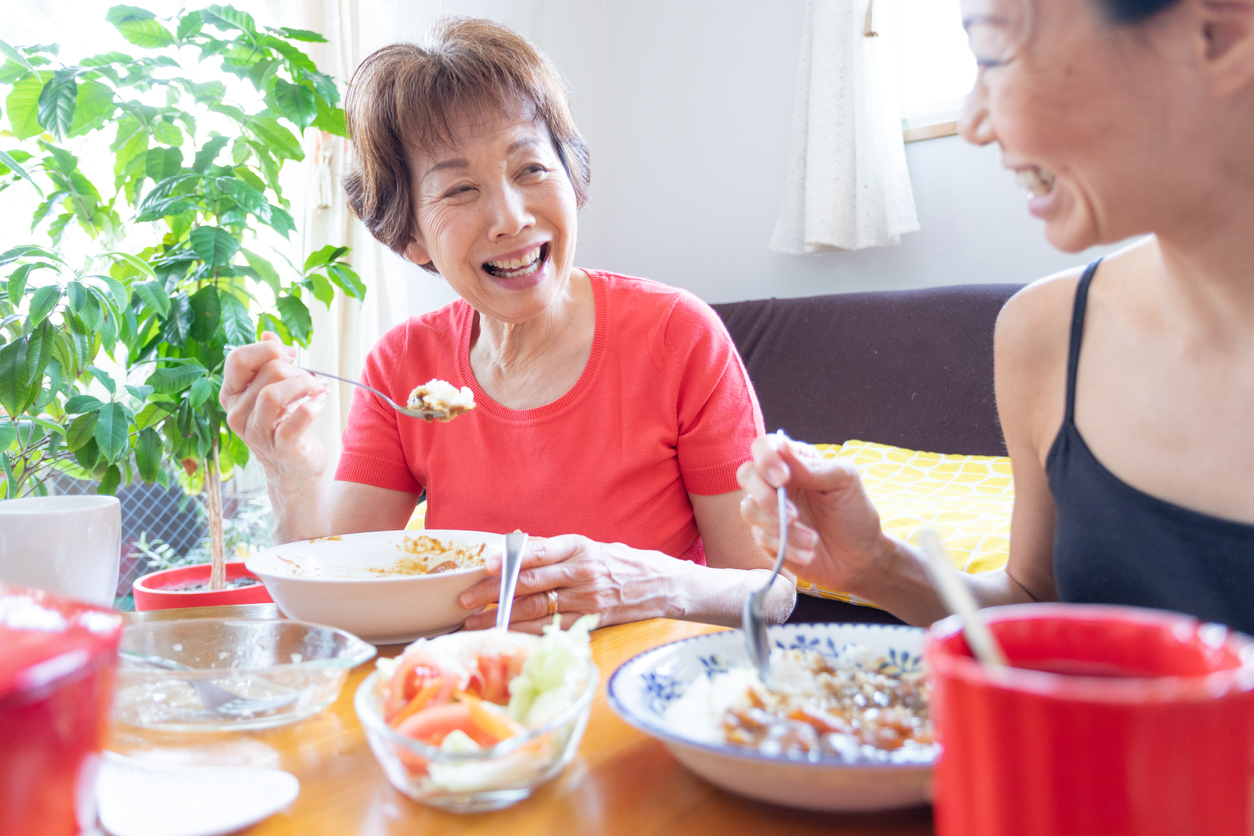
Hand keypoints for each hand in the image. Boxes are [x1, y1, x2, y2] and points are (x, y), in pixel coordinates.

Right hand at [219, 332, 328, 485]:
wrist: (293, 468)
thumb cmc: (283, 424)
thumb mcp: (273, 390)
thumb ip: (269, 362)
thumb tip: (268, 334)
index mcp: (231, 395)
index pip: (238, 359)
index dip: (268, 350)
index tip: (291, 355)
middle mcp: (237, 414)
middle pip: (267, 372)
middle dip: (296, 370)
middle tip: (311, 380)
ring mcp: (257, 434)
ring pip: (274, 394)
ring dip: (304, 384)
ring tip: (318, 389)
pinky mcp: (281, 448)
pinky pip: (295, 421)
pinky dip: (313, 406)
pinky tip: (321, 402)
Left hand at [458, 535, 679, 632]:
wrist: (662, 585)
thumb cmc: (621, 562)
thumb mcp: (589, 546)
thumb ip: (553, 549)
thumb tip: (513, 549)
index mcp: (577, 546)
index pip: (536, 553)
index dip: (506, 559)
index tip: (482, 565)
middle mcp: (581, 572)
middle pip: (528, 584)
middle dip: (492, 593)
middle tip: (463, 601)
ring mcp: (586, 599)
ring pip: (536, 609)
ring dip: (501, 617)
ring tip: (474, 622)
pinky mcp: (591, 620)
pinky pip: (553, 627)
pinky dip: (526, 632)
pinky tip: (505, 635)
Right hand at [736, 434, 890, 597]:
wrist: (859, 557)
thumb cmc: (854, 512)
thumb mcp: (844, 482)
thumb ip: (812, 466)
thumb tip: (782, 445)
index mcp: (794, 462)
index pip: (763, 447)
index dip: (766, 459)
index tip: (783, 478)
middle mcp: (775, 483)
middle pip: (746, 475)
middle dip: (765, 497)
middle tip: (793, 516)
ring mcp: (768, 510)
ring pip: (749, 509)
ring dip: (780, 528)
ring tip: (813, 541)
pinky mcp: (766, 537)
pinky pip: (761, 537)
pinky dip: (786, 547)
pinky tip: (809, 554)